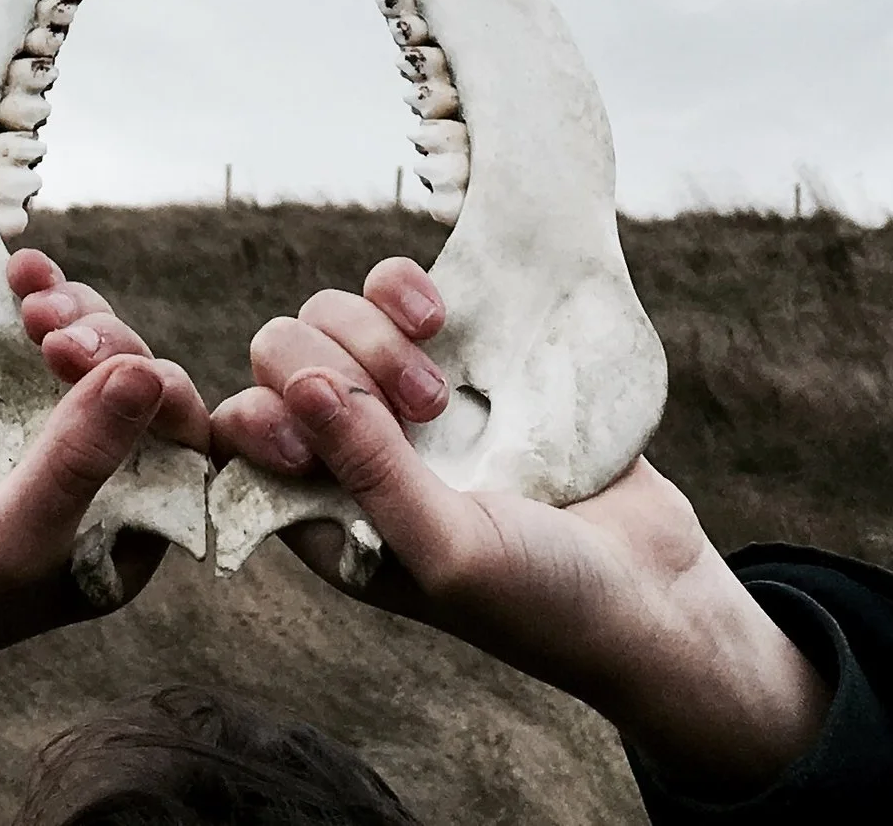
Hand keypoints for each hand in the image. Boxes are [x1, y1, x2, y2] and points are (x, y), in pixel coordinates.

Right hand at [0, 249, 208, 728]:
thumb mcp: (7, 539)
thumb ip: (78, 459)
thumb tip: (150, 372)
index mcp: (118, 531)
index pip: (179, 445)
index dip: (159, 390)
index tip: (106, 359)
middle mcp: (86, 482)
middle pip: (131, 382)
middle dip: (105, 338)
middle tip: (50, 326)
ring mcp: (27, 436)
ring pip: (78, 348)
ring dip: (67, 309)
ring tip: (29, 288)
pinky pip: (16, 338)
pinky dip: (21, 299)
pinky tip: (13, 268)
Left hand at [210, 259, 829, 797]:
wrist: (657, 591)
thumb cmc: (545, 601)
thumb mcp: (450, 551)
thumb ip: (370, 469)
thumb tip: (296, 385)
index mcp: (321, 515)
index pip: (235, 437)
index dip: (240, 414)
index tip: (280, 423)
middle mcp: (349, 455)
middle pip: (281, 357)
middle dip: (332, 362)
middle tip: (420, 412)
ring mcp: (401, 404)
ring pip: (332, 314)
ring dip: (375, 333)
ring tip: (442, 392)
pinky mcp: (457, 360)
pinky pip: (395, 292)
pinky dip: (405, 290)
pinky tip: (445, 320)